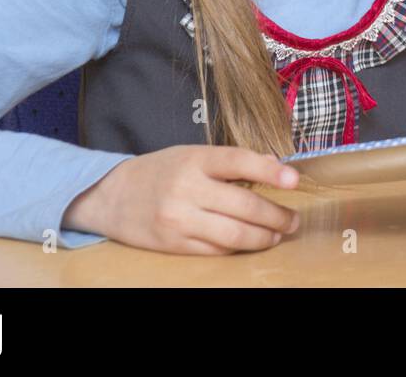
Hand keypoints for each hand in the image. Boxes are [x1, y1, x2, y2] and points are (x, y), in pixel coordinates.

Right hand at [63, 145, 300, 254]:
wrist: (110, 196)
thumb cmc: (161, 171)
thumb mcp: (192, 155)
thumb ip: (230, 161)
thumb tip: (275, 167)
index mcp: (194, 159)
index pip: (239, 161)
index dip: (270, 172)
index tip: (294, 180)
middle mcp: (187, 188)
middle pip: (244, 206)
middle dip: (276, 216)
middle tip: (293, 219)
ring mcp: (179, 219)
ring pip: (234, 234)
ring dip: (264, 237)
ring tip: (278, 234)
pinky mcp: (174, 244)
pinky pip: (217, 250)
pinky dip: (239, 247)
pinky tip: (251, 242)